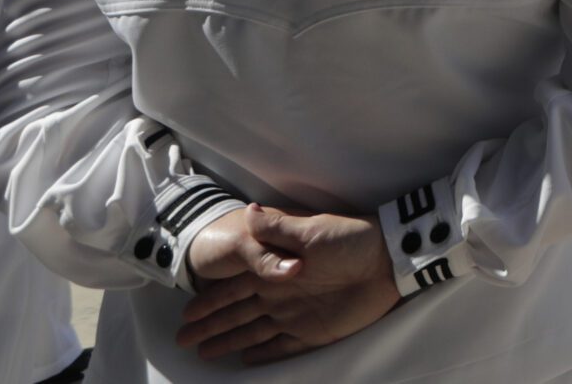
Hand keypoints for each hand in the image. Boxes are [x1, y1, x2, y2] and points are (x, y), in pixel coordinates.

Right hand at [176, 207, 402, 363]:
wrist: (389, 260)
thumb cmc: (351, 239)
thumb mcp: (312, 231)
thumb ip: (278, 229)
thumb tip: (249, 212)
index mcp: (276, 269)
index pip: (234, 289)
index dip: (210, 301)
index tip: (186, 312)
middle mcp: (280, 293)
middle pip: (237, 314)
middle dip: (210, 326)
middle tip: (182, 341)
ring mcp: (296, 314)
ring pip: (253, 332)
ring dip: (229, 342)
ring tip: (204, 355)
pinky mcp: (315, 332)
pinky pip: (283, 347)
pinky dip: (265, 354)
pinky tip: (245, 360)